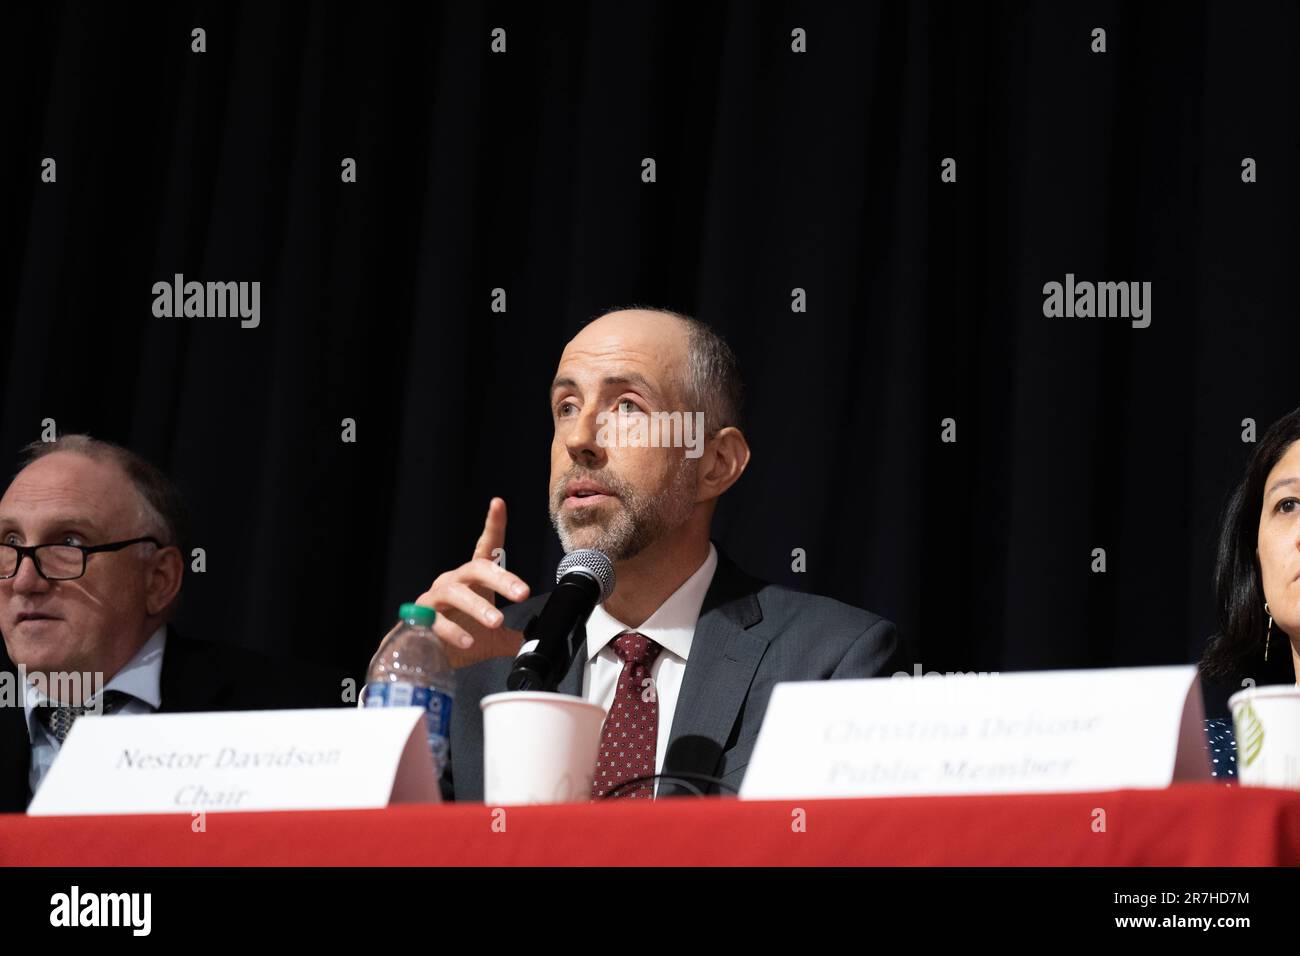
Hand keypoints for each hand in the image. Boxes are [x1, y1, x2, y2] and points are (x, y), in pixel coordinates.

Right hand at [413, 497, 531, 666]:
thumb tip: (538, 639)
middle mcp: (454, 581)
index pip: (486, 548)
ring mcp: (435, 597)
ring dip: (478, 607)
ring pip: (455, 593)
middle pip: (476, 568)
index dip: (492, 525)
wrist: (426, 656)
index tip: (498, 504)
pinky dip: (452, 631)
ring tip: (496, 622)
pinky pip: (435, 620)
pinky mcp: (420, 617)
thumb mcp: (493, 639)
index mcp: (473, 580)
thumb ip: (515, 637)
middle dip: (501, 579)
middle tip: (522, 593)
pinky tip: (467, 642)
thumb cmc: (461, 636)